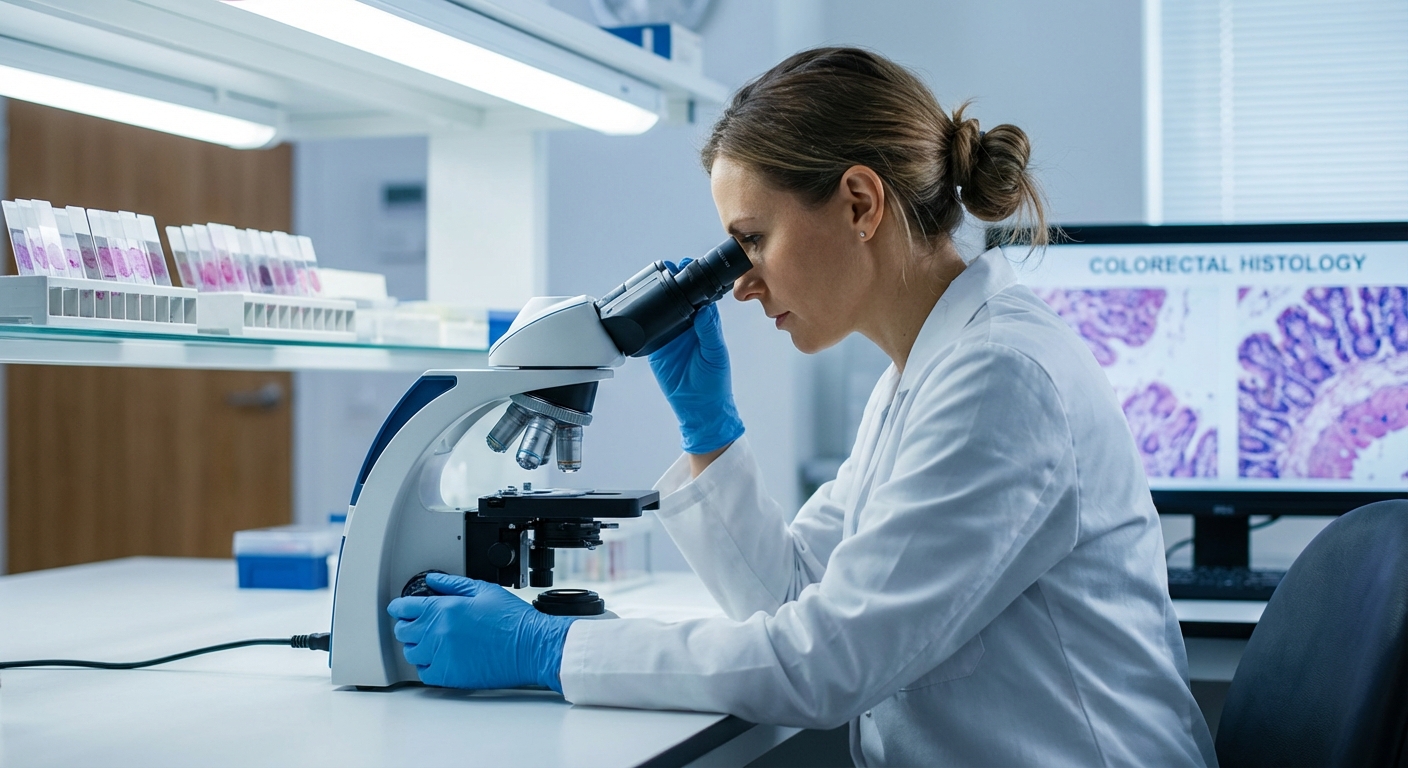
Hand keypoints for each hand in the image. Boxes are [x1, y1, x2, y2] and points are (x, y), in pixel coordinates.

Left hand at [386, 573, 576, 691]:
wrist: (530, 647)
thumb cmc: (513, 620)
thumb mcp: (484, 591)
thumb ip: (453, 584)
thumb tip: (433, 581)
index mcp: (445, 609)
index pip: (406, 607)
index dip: (399, 607)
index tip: (400, 608)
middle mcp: (439, 633)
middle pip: (403, 631)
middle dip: (407, 625)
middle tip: (417, 624)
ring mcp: (442, 656)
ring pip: (411, 653)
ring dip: (416, 646)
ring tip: (430, 642)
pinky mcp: (450, 675)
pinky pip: (424, 673)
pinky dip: (427, 666)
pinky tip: (438, 658)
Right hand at [648, 265, 744, 453]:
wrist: (698, 407)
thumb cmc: (714, 382)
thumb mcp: (715, 354)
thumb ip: (710, 331)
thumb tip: (705, 309)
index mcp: (705, 325)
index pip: (699, 296)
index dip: (693, 280)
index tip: (687, 266)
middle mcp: (688, 327)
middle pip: (679, 297)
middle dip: (672, 282)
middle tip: (666, 267)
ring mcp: (671, 336)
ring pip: (663, 309)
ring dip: (658, 295)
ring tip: (652, 279)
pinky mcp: (657, 347)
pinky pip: (649, 329)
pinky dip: (645, 318)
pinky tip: (641, 306)